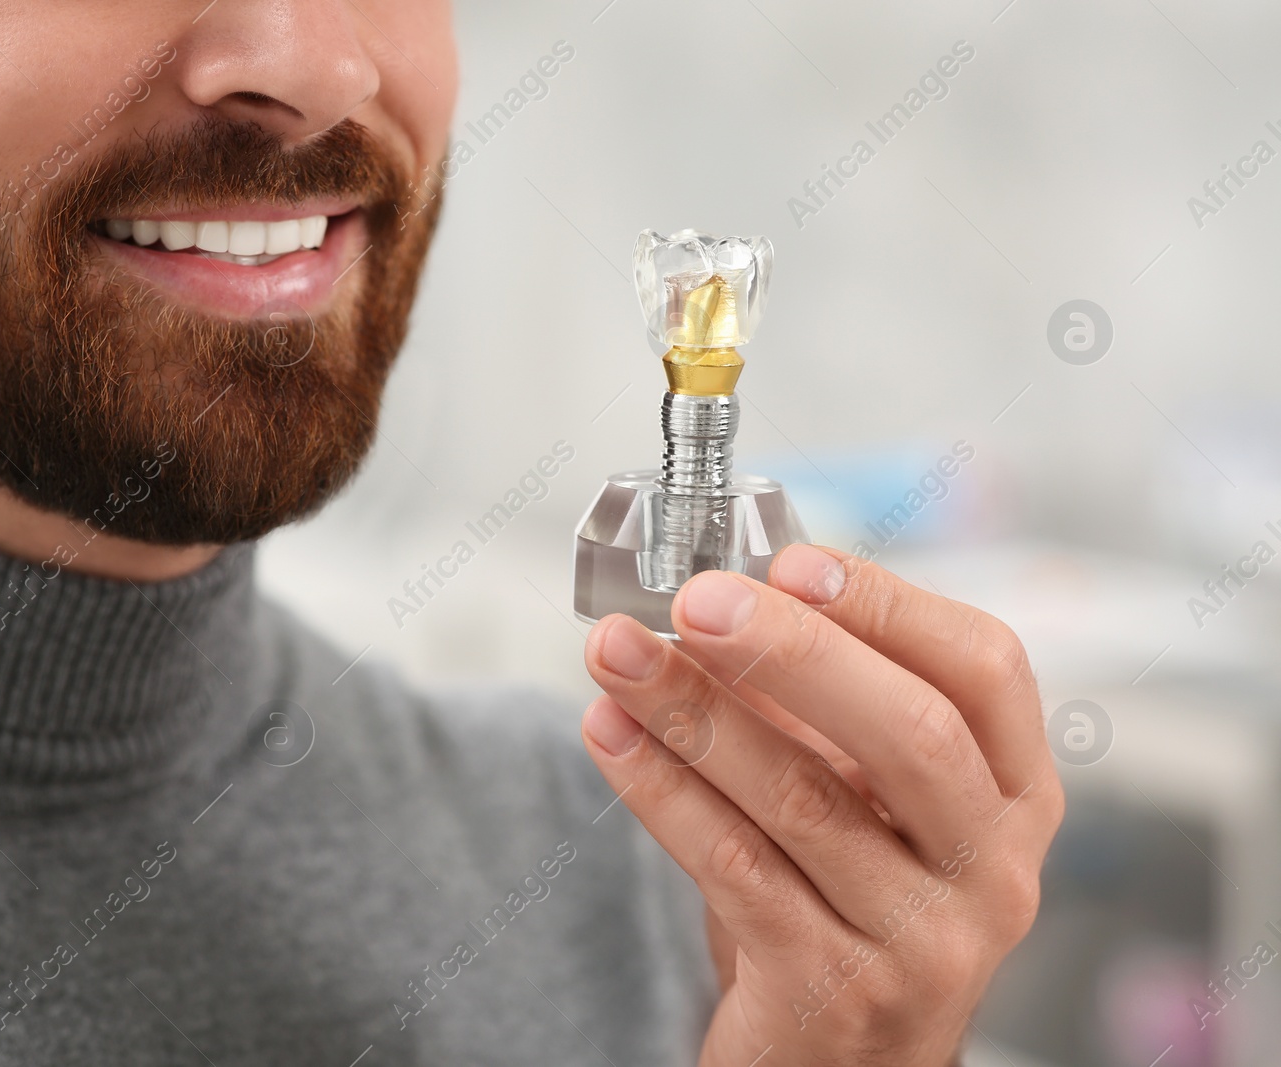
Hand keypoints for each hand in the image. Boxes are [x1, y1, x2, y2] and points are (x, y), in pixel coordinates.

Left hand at [579, 544, 1061, 1066]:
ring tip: (616, 656)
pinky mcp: (834, 989)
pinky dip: (663, 791)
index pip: (985, 671)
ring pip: (803, 799)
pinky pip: (736, 868)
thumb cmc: (849, 901)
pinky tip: (612, 736)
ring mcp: (922, 940)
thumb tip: (733, 596)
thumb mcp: (868, 798)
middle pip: (909, 732)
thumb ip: (824, 704)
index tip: (790, 562)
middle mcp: (990, 868)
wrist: (836, 1057)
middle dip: (791, 652)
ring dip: (694, 712)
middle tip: (696, 601)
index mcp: (1014, 793)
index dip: (889, 605)